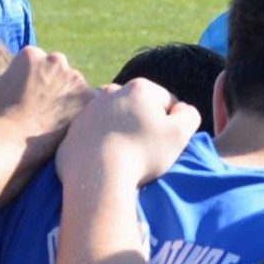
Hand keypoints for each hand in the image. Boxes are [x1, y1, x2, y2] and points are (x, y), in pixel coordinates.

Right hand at [0, 47, 92, 157]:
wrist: (11, 139)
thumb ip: (12, 78)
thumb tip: (17, 80)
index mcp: (30, 54)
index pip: (38, 62)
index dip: (35, 81)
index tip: (33, 97)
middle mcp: (55, 60)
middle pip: (59, 71)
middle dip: (55, 85)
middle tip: (47, 109)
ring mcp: (73, 77)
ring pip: (76, 87)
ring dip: (70, 99)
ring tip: (58, 122)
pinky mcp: (88, 97)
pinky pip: (93, 102)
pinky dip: (85, 111)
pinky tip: (74, 125)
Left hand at [56, 80, 199, 188]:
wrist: (97, 176)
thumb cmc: (143, 153)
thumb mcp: (180, 134)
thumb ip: (189, 114)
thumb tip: (181, 109)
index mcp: (139, 87)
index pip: (166, 102)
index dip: (171, 124)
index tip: (164, 143)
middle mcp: (111, 91)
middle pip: (138, 108)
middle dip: (143, 125)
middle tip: (144, 150)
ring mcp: (88, 110)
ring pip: (115, 120)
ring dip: (122, 133)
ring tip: (125, 156)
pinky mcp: (73, 130)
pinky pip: (95, 135)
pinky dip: (102, 144)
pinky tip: (107, 161)